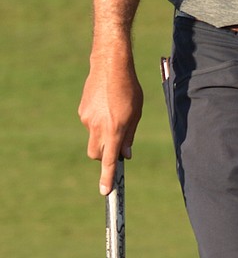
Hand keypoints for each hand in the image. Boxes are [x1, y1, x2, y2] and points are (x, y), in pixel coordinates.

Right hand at [78, 54, 143, 195]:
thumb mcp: (136, 112)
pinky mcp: (82, 112)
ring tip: (113, 112)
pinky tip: (105, 103)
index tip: (105, 192)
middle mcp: (99, 127)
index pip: (109, 160)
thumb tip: (124, 155)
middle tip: (115, 144)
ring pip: (93, 137)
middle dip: (103, 156)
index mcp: (115, 129)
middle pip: (96, 154)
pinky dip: (97, 120)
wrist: (110, 66)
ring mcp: (87, 120)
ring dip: (102, 134)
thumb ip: (129, 135)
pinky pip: (90, 123)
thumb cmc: (129, 88)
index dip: (107, 177)